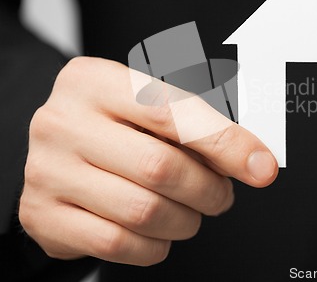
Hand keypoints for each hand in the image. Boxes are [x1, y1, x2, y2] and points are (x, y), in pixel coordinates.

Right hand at [19, 57, 277, 265]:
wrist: (58, 150)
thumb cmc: (115, 124)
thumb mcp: (145, 105)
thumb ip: (193, 122)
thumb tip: (251, 156)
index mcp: (94, 82)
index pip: (171, 112)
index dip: (225, 142)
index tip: (261, 166)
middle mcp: (64, 122)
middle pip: (160, 167)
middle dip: (209, 189)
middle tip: (221, 193)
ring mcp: (48, 170)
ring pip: (143, 212)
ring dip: (186, 220)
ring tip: (191, 210)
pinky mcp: (44, 215)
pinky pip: (117, 244)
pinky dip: (154, 244)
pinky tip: (160, 231)